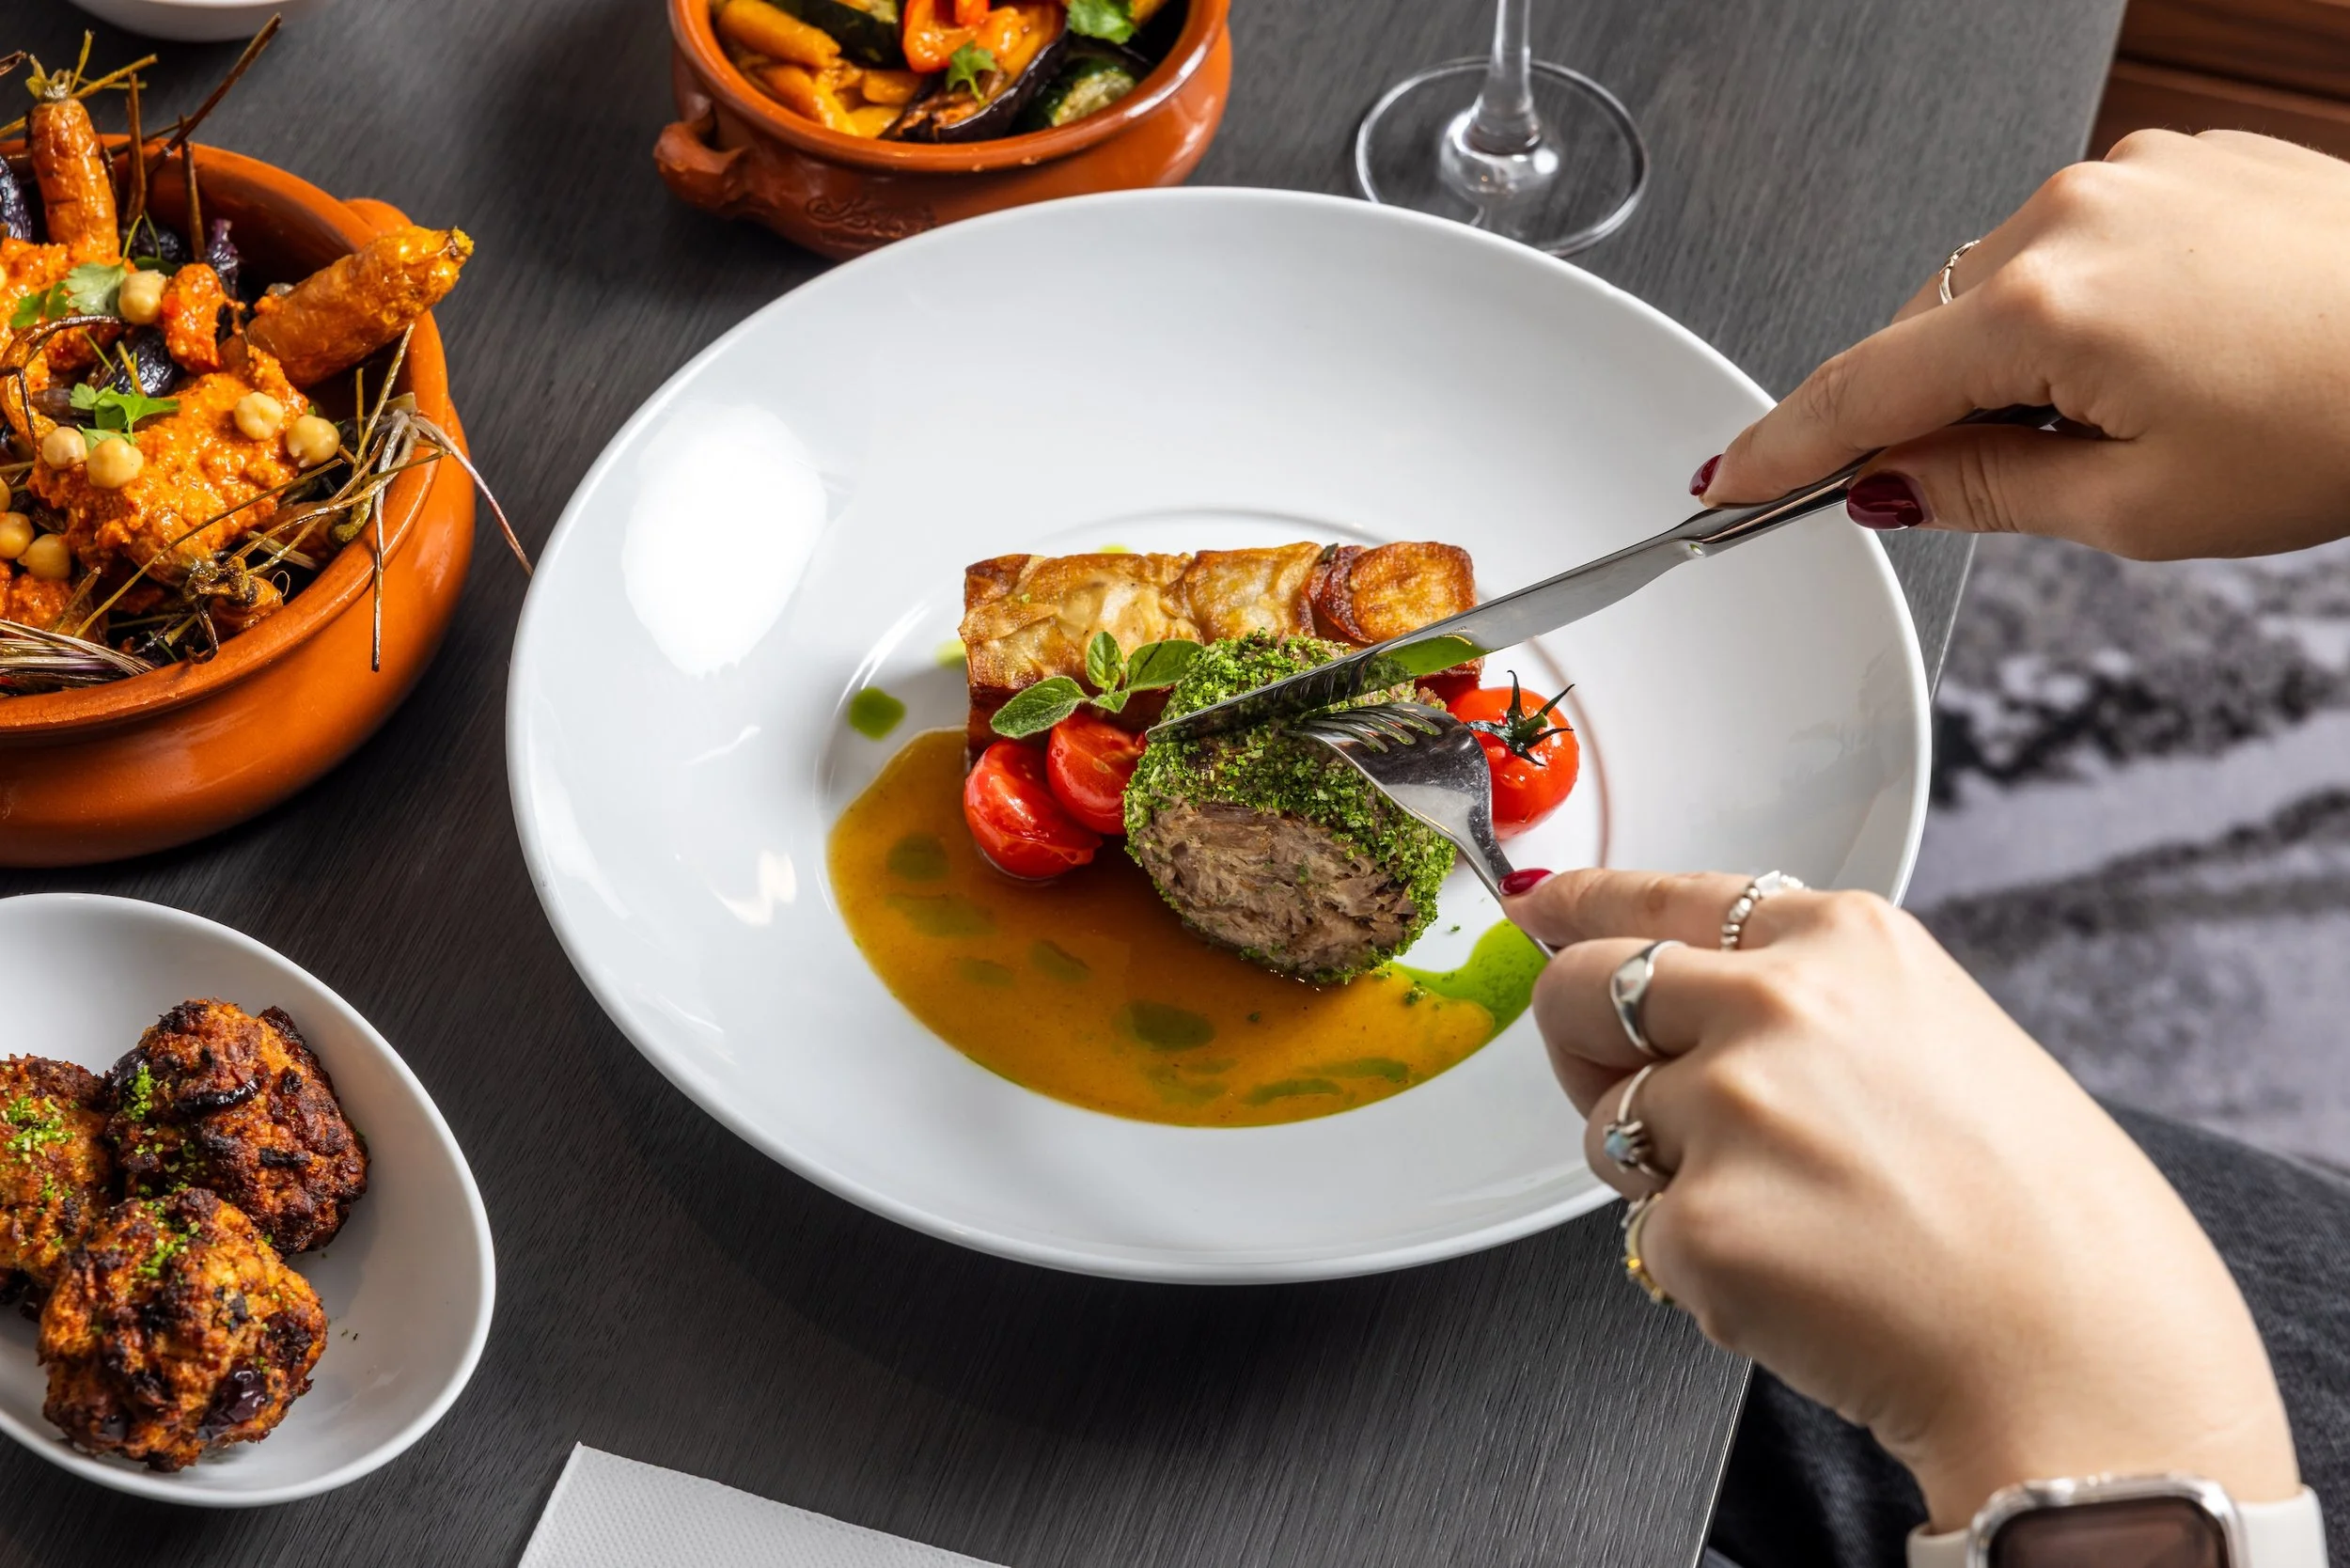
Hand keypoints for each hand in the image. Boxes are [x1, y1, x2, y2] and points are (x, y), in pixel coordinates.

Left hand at [1504, 868, 2300, 1529]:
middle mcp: (1772, 1005)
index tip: (1539, 911)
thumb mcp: (1940, 1035)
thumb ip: (1812, 999)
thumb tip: (1687, 986)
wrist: (2087, 1356)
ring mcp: (1728, 1112)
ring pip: (1605, 1125)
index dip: (1580, 909)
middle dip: (1576, 1040)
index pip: (1658, 900)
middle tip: (1618, 1084)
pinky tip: (1801, 1278)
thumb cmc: (2038, 1214)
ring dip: (1659, 1171)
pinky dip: (1701, 1264)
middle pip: (1581, 990)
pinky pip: (1646, 1234)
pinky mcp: (1701, 1223)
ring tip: (1788, 1213)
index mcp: (1842, 941)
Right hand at [1699, 131, 2349, 560]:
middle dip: (1933, 412)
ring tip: (2131, 423)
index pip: (1861, 390)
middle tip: (1990, 488)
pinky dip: (2079, 310)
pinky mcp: (2181, 160)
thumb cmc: (2344, 418)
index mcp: (2045, 305)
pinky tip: (2164, 360)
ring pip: (1998, 289)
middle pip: (1926, 334)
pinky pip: (2075, 244)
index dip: (1782, 447)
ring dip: (2016, 362)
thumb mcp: (2139, 506)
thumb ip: (1984, 491)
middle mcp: (2071, 213)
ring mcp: (2129, 174)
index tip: (1727, 479)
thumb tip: (1890, 485)